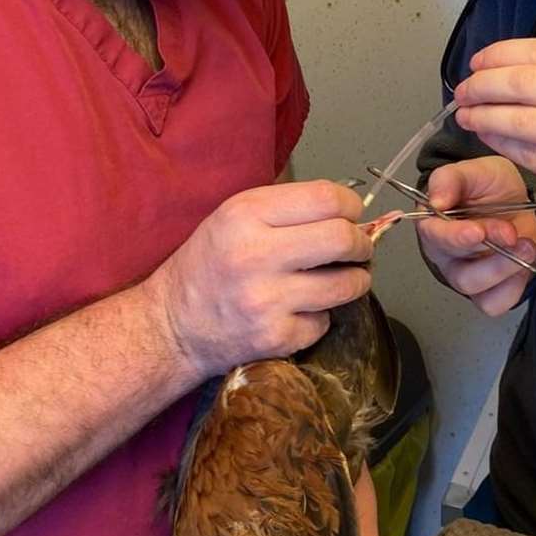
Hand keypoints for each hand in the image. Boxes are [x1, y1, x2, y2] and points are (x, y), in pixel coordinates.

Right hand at [146, 181, 372, 383]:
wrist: (173, 325)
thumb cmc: (209, 264)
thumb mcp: (233, 217)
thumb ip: (285, 208)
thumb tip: (347, 210)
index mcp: (245, 214)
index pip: (326, 198)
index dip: (351, 205)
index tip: (352, 214)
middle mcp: (255, 254)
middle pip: (342, 239)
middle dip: (362, 244)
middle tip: (359, 249)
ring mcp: (266, 300)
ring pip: (346, 285)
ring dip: (355, 280)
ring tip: (343, 278)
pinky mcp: (275, 337)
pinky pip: (325, 321)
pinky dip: (321, 316)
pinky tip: (301, 310)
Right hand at [417, 157, 535, 315]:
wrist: (517, 199)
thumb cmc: (489, 186)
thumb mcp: (474, 171)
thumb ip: (450, 179)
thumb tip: (435, 200)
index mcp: (435, 225)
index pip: (434, 237)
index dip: (455, 237)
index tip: (477, 231)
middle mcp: (446, 255)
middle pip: (459, 268)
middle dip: (490, 252)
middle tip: (510, 233)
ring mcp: (466, 276)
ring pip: (476, 288)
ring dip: (504, 269)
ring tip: (526, 246)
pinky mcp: (489, 290)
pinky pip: (495, 302)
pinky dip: (513, 287)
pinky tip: (524, 263)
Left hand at [454, 39, 535, 252]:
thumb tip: (501, 68)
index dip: (502, 54)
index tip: (477, 63)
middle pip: (528, 82)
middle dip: (485, 84)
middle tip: (463, 91)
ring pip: (523, 118)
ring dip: (484, 114)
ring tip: (465, 114)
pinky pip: (529, 153)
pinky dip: (500, 142)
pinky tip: (486, 136)